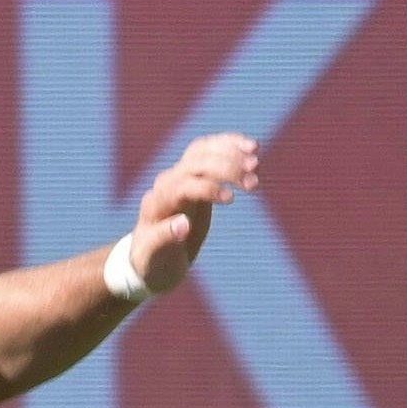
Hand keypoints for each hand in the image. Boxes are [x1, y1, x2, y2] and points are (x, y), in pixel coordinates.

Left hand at [123, 133, 259, 302]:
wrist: (150, 258)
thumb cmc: (151, 261)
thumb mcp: (155, 256)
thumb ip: (165, 237)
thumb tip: (183, 224)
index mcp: (158, 202)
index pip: (183, 185)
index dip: (207, 188)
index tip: (232, 200)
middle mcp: (167, 183)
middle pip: (196, 163)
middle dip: (225, 168)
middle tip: (254, 182)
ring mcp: (180, 177)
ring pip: (204, 151)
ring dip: (231, 153)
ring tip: (256, 163)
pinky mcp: (194, 176)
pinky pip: (210, 152)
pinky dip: (230, 146)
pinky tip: (253, 148)